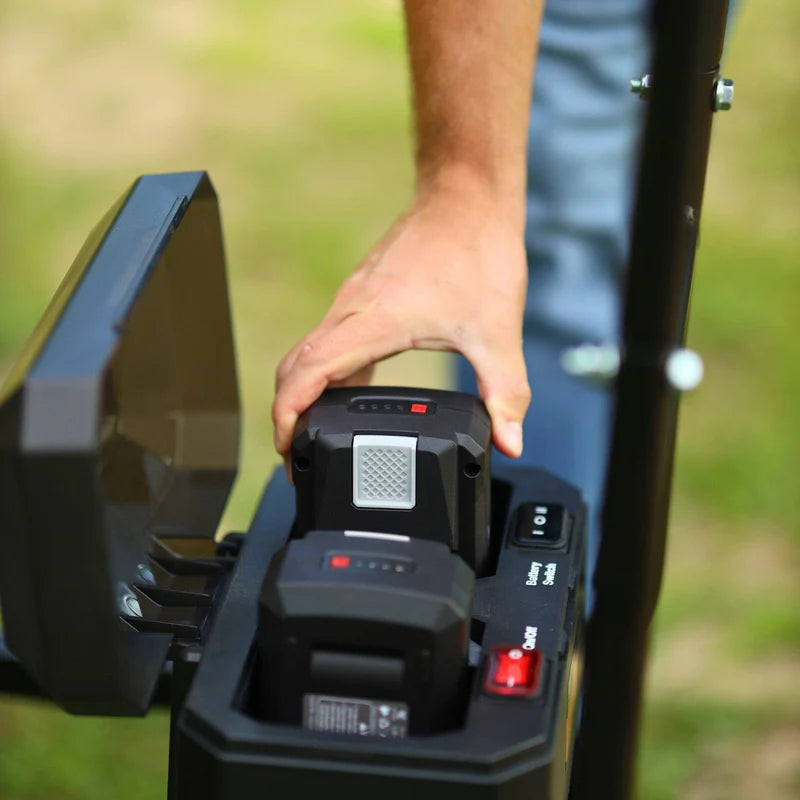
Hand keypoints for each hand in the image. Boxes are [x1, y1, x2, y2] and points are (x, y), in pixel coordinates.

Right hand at [272, 179, 530, 468]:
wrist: (468, 196)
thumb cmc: (477, 250)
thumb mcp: (495, 332)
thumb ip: (504, 392)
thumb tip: (510, 441)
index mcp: (370, 322)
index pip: (305, 374)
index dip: (286, 417)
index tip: (287, 449)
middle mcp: (351, 310)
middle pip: (294, 368)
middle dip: (286, 415)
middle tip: (298, 455)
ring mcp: (353, 300)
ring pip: (308, 352)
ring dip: (303, 392)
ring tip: (315, 432)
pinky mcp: (364, 294)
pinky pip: (329, 339)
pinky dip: (325, 372)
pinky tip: (348, 391)